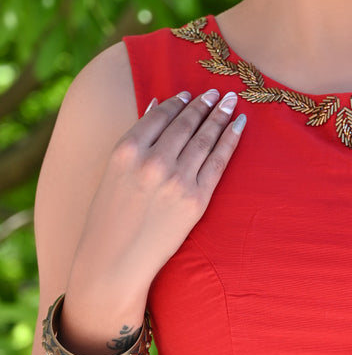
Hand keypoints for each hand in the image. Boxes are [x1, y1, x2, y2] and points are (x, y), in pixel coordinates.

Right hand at [67, 88, 245, 314]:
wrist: (115, 261)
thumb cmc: (110, 215)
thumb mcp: (114, 170)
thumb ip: (137, 135)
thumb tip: (158, 102)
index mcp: (127, 150)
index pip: (160, 115)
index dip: (178, 102)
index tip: (190, 93)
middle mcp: (153, 162)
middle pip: (186, 124)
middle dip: (205, 104)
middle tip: (219, 92)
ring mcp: (177, 181)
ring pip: (205, 138)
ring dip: (220, 116)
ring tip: (231, 102)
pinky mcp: (196, 200)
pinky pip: (218, 161)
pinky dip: (230, 139)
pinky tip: (238, 125)